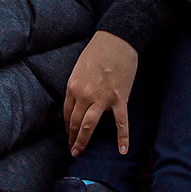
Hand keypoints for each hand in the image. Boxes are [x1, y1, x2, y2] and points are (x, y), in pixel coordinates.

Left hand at [63, 31, 140, 154]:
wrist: (117, 40)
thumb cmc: (98, 51)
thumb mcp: (79, 69)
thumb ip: (78, 86)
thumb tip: (79, 102)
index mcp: (73, 86)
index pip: (67, 113)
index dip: (67, 126)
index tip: (68, 134)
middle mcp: (84, 95)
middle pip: (76, 122)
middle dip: (72, 137)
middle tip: (72, 149)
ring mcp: (102, 98)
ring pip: (89, 125)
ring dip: (82, 141)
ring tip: (79, 152)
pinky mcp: (119, 98)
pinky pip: (121, 122)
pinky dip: (123, 138)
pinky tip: (123, 150)